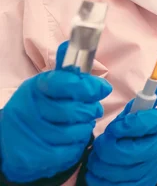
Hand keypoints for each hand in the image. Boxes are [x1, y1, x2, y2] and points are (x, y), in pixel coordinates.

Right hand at [0, 41, 111, 182]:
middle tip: (91, 109)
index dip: (89, 86)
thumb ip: (64, 71)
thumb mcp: (46, 84)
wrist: (11, 140)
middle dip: (90, 109)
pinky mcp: (39, 156)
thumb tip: (71, 43)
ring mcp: (34, 134)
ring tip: (78, 123)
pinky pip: (72, 151)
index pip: (67, 83)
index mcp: (38, 88)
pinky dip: (76, 145)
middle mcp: (32, 110)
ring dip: (84, 127)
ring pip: (78, 131)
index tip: (102, 88)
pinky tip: (70, 139)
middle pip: (77, 110)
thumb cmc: (36, 107)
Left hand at [85, 79, 156, 185]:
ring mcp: (147, 172)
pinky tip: (100, 171)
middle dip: (105, 146)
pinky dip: (96, 177)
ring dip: (98, 162)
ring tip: (99, 156)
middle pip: (123, 150)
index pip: (146, 121)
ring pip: (110, 168)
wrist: (142, 168)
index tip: (116, 127)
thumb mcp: (139, 119)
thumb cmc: (137, 137)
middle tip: (102, 143)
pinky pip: (104, 183)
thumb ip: (144, 102)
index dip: (126, 124)